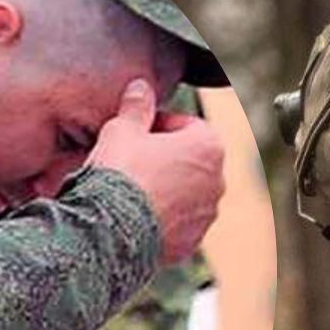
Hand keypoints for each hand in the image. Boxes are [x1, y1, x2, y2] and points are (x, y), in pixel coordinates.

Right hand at [89, 80, 223, 265]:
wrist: (112, 232)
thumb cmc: (121, 174)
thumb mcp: (122, 130)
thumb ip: (136, 106)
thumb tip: (141, 87)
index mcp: (209, 146)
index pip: (187, 124)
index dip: (159, 125)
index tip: (137, 131)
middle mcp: (218, 182)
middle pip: (190, 161)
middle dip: (166, 158)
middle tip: (133, 159)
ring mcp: (207, 216)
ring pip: (186, 193)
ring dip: (166, 188)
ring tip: (133, 189)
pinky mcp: (192, 242)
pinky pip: (178, 223)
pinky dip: (162, 217)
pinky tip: (135, 215)